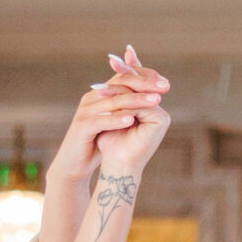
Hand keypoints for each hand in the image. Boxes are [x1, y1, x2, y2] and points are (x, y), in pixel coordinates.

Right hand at [47, 46, 169, 188]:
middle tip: (165, 87)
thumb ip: (128, 109)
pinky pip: (101, 120)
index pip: (124, 77)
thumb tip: (153, 99)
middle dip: (145, 84)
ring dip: (136, 100)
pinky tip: (132, 121)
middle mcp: (92, 98)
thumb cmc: (96, 143)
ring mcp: (85, 111)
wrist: (75, 164)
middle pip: (120, 84)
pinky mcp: (81, 127)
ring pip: (113, 101)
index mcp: (100, 94)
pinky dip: (116, 119)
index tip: (166, 83)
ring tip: (155, 101)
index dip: (145, 77)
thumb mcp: (114, 122)